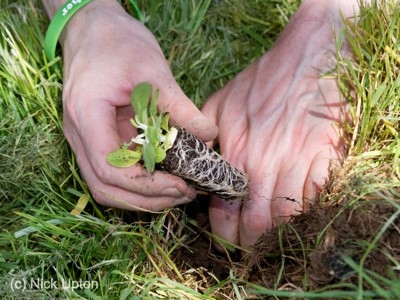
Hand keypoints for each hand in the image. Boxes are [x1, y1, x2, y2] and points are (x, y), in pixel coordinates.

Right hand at [59, 0, 217, 210]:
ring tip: (178, 190)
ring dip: (142, 196)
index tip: (179, 184)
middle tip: (183, 193)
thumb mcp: (153, 70)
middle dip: (146, 199)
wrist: (94, 30)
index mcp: (86, 114)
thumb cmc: (119, 43)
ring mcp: (83, 139)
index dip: (146, 185)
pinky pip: (113, 172)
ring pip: (106, 186)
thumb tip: (210, 136)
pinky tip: (165, 177)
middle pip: (105, 187)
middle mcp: (78, 134)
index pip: (109, 167)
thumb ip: (180, 106)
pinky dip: (138, 183)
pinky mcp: (96, 139)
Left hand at [202, 1, 350, 247]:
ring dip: (276, 234)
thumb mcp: (219, 103)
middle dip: (249, 241)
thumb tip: (192, 162)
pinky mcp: (323, 159)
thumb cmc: (260, 82)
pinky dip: (304, 215)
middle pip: (256, 223)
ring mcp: (296, 163)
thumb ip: (203, 136)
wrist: (305, 60)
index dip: (224, 232)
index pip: (225, 210)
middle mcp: (264, 166)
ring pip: (285, 218)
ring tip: (268, 237)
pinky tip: (295, 217)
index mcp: (236, 154)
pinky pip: (314, 200)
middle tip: (246, 244)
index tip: (224, 238)